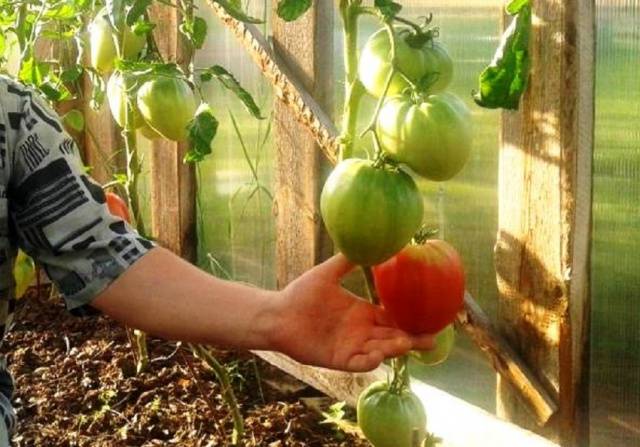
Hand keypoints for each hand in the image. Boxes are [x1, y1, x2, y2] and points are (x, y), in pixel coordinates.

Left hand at [267, 254, 433, 371]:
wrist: (277, 313)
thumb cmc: (301, 293)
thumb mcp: (328, 273)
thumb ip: (347, 260)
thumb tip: (367, 241)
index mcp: (363, 313)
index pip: (393, 318)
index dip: (410, 320)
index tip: (430, 318)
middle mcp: (361, 332)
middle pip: (393, 337)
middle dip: (412, 340)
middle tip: (432, 339)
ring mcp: (351, 346)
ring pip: (380, 350)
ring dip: (394, 349)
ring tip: (406, 343)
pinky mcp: (338, 359)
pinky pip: (359, 363)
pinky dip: (370, 360)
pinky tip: (378, 353)